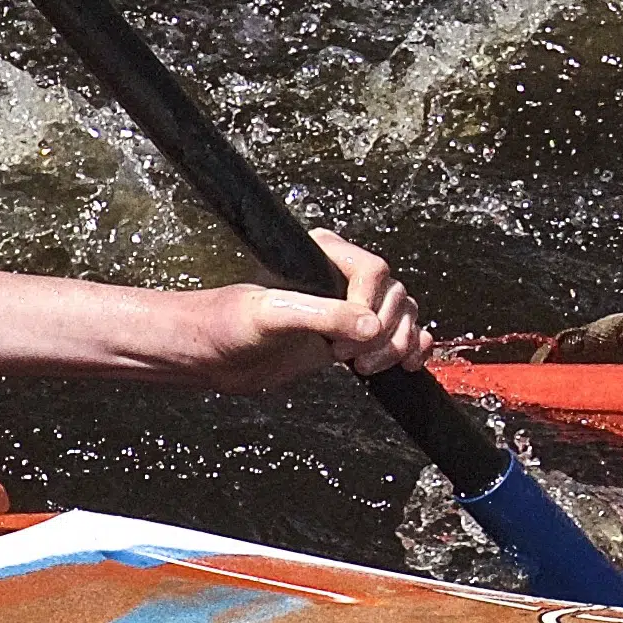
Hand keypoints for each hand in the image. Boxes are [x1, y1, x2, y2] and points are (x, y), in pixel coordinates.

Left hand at [196, 232, 433, 392]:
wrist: (209, 356)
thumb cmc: (223, 324)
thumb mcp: (270, 313)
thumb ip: (321, 314)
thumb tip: (370, 325)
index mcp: (322, 256)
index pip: (373, 271)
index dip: (368, 305)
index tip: (349, 333)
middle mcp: (339, 279)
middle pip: (395, 296)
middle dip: (384, 331)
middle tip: (352, 356)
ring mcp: (348, 309)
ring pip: (403, 316)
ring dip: (398, 344)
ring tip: (368, 365)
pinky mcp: (350, 336)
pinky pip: (400, 335)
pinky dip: (413, 347)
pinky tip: (409, 361)